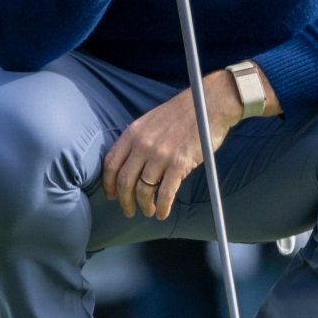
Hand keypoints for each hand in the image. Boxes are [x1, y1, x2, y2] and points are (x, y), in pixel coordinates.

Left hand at [102, 73, 239, 219]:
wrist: (209, 104)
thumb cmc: (183, 112)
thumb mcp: (151, 121)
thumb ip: (138, 140)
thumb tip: (131, 165)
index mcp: (133, 133)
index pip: (111, 163)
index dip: (108, 183)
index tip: (111, 195)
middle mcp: (143, 145)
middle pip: (124, 181)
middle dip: (124, 201)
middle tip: (128, 211)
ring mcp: (160, 155)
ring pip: (143, 190)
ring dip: (144, 206)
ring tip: (148, 211)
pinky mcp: (179, 164)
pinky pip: (165, 193)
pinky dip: (162, 207)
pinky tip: (162, 213)